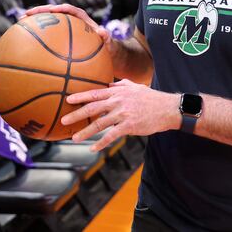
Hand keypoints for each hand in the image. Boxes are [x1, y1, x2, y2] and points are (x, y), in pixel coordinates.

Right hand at [25, 4, 109, 43]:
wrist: (101, 50)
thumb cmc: (104, 45)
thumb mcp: (108, 41)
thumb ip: (106, 36)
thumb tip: (103, 31)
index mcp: (80, 17)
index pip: (68, 9)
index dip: (58, 8)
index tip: (50, 11)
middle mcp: (69, 18)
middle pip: (52, 11)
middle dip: (39, 11)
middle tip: (26, 14)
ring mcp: (62, 26)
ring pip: (46, 20)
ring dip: (33, 20)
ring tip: (20, 22)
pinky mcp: (57, 34)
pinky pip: (45, 33)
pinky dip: (35, 34)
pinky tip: (24, 39)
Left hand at [60, 79, 178, 151]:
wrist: (167, 108)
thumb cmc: (151, 98)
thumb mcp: (136, 87)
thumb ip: (122, 84)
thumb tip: (112, 83)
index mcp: (118, 92)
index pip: (95, 93)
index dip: (81, 97)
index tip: (68, 100)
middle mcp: (118, 101)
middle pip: (93, 108)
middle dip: (77, 114)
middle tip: (64, 120)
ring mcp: (123, 114)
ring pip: (99, 124)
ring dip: (85, 132)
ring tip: (75, 138)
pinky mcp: (129, 126)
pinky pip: (111, 136)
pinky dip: (101, 143)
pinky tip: (93, 148)